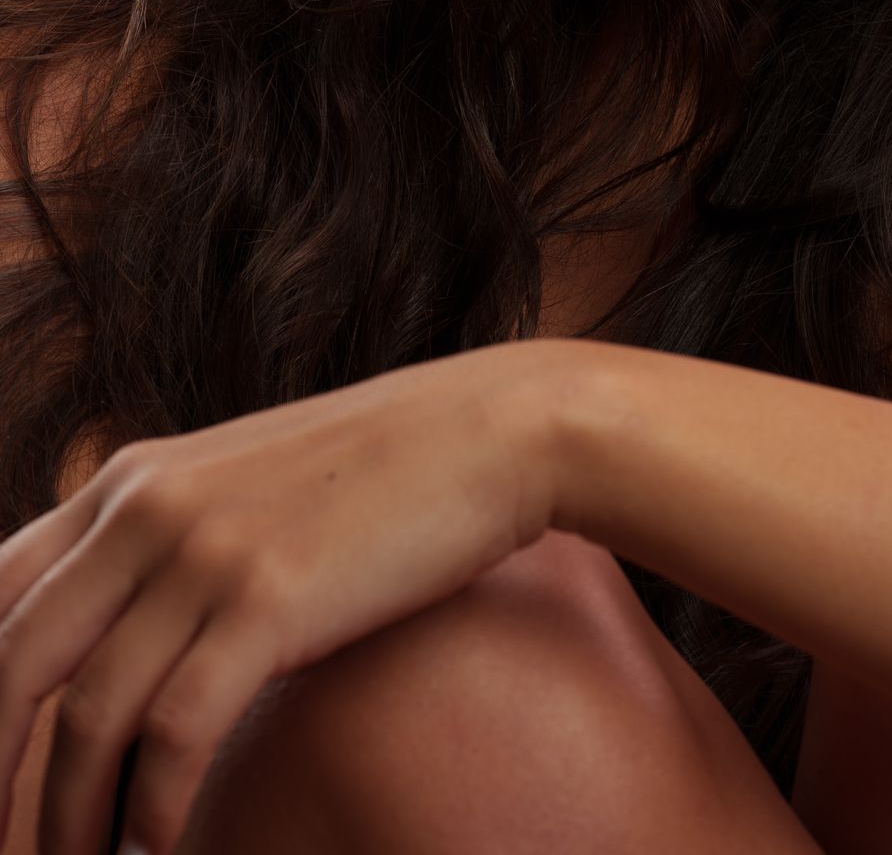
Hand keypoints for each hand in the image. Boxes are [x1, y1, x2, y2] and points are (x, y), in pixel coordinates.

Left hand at [0, 338, 563, 854]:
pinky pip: (174, 732)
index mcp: (128, 481)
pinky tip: (156, 852)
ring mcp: (205, 550)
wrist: (492, 430)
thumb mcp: (242, 487)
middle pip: (13, 664)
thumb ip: (165, 544)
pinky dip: (150, 812)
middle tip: (3, 849)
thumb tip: (111, 640)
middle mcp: (146, 508)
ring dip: (69, 822)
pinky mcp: (269, 597)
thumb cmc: (378, 472)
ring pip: (87, 716)